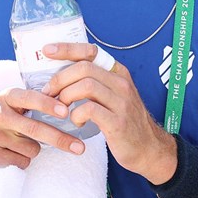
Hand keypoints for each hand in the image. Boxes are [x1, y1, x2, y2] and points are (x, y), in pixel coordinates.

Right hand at [0, 87, 86, 169]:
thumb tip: (64, 108)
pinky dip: (20, 159)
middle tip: (79, 148)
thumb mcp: (2, 100)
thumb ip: (26, 103)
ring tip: (18, 142)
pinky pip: (20, 162)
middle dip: (60, 139)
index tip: (66, 112)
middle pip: (35, 129)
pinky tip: (8, 152)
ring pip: (31, 149)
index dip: (49, 105)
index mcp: (5, 98)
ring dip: (33, 149)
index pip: (30, 98)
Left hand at [41, 43, 176, 183]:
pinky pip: (90, 110)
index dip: (67, 49)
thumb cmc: (125, 122)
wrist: (149, 148)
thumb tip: (61, 76)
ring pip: (86, 86)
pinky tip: (77, 121)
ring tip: (61, 108)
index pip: (91, 51)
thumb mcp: (114, 96)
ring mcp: (121, 102)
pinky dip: (76, 114)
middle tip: (48, 92)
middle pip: (84, 68)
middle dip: (60, 78)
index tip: (47, 50)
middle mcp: (122, 83)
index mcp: (118, 73)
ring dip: (66, 96)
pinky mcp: (118, 122)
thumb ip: (95, 83)